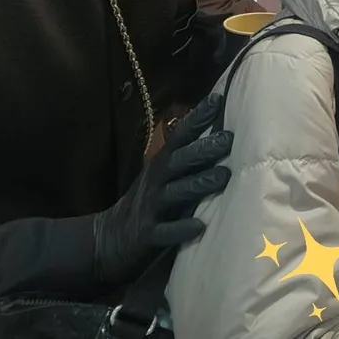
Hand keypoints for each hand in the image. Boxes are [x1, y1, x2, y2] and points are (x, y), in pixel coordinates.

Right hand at [93, 92, 232, 283]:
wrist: (109, 238)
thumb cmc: (149, 200)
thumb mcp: (163, 175)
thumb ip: (187, 158)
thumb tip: (222, 133)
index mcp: (161, 164)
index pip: (179, 137)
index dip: (197, 118)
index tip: (218, 100)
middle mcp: (156, 182)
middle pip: (179, 161)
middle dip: (203, 149)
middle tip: (228, 139)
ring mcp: (151, 208)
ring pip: (175, 193)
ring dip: (199, 184)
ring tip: (224, 176)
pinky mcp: (147, 235)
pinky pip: (165, 231)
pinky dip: (181, 228)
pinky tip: (199, 226)